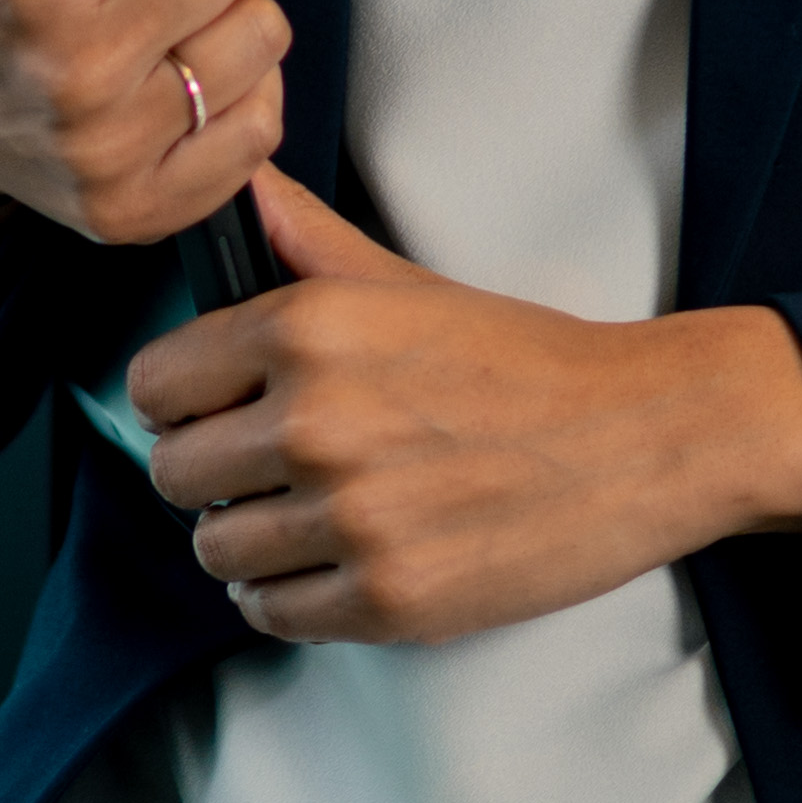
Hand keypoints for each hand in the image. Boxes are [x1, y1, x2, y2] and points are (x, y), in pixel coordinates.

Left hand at [130, 168, 801, 644]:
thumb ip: (308, 243)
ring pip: (216, 550)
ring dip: (249, 538)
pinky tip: (332, 560)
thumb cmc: (523, 358)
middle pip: (173, 474)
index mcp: (307, 329)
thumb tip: (241, 190)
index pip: (156, 383)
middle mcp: (314, 422)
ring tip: (303, 516)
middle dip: (210, 472)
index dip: (180, 398)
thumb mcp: (406, 284)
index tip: (213, 409)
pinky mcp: (389, 600)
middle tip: (263, 467)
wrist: (644, 436)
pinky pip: (273, 613)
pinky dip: (289, 595)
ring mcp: (351, 519)